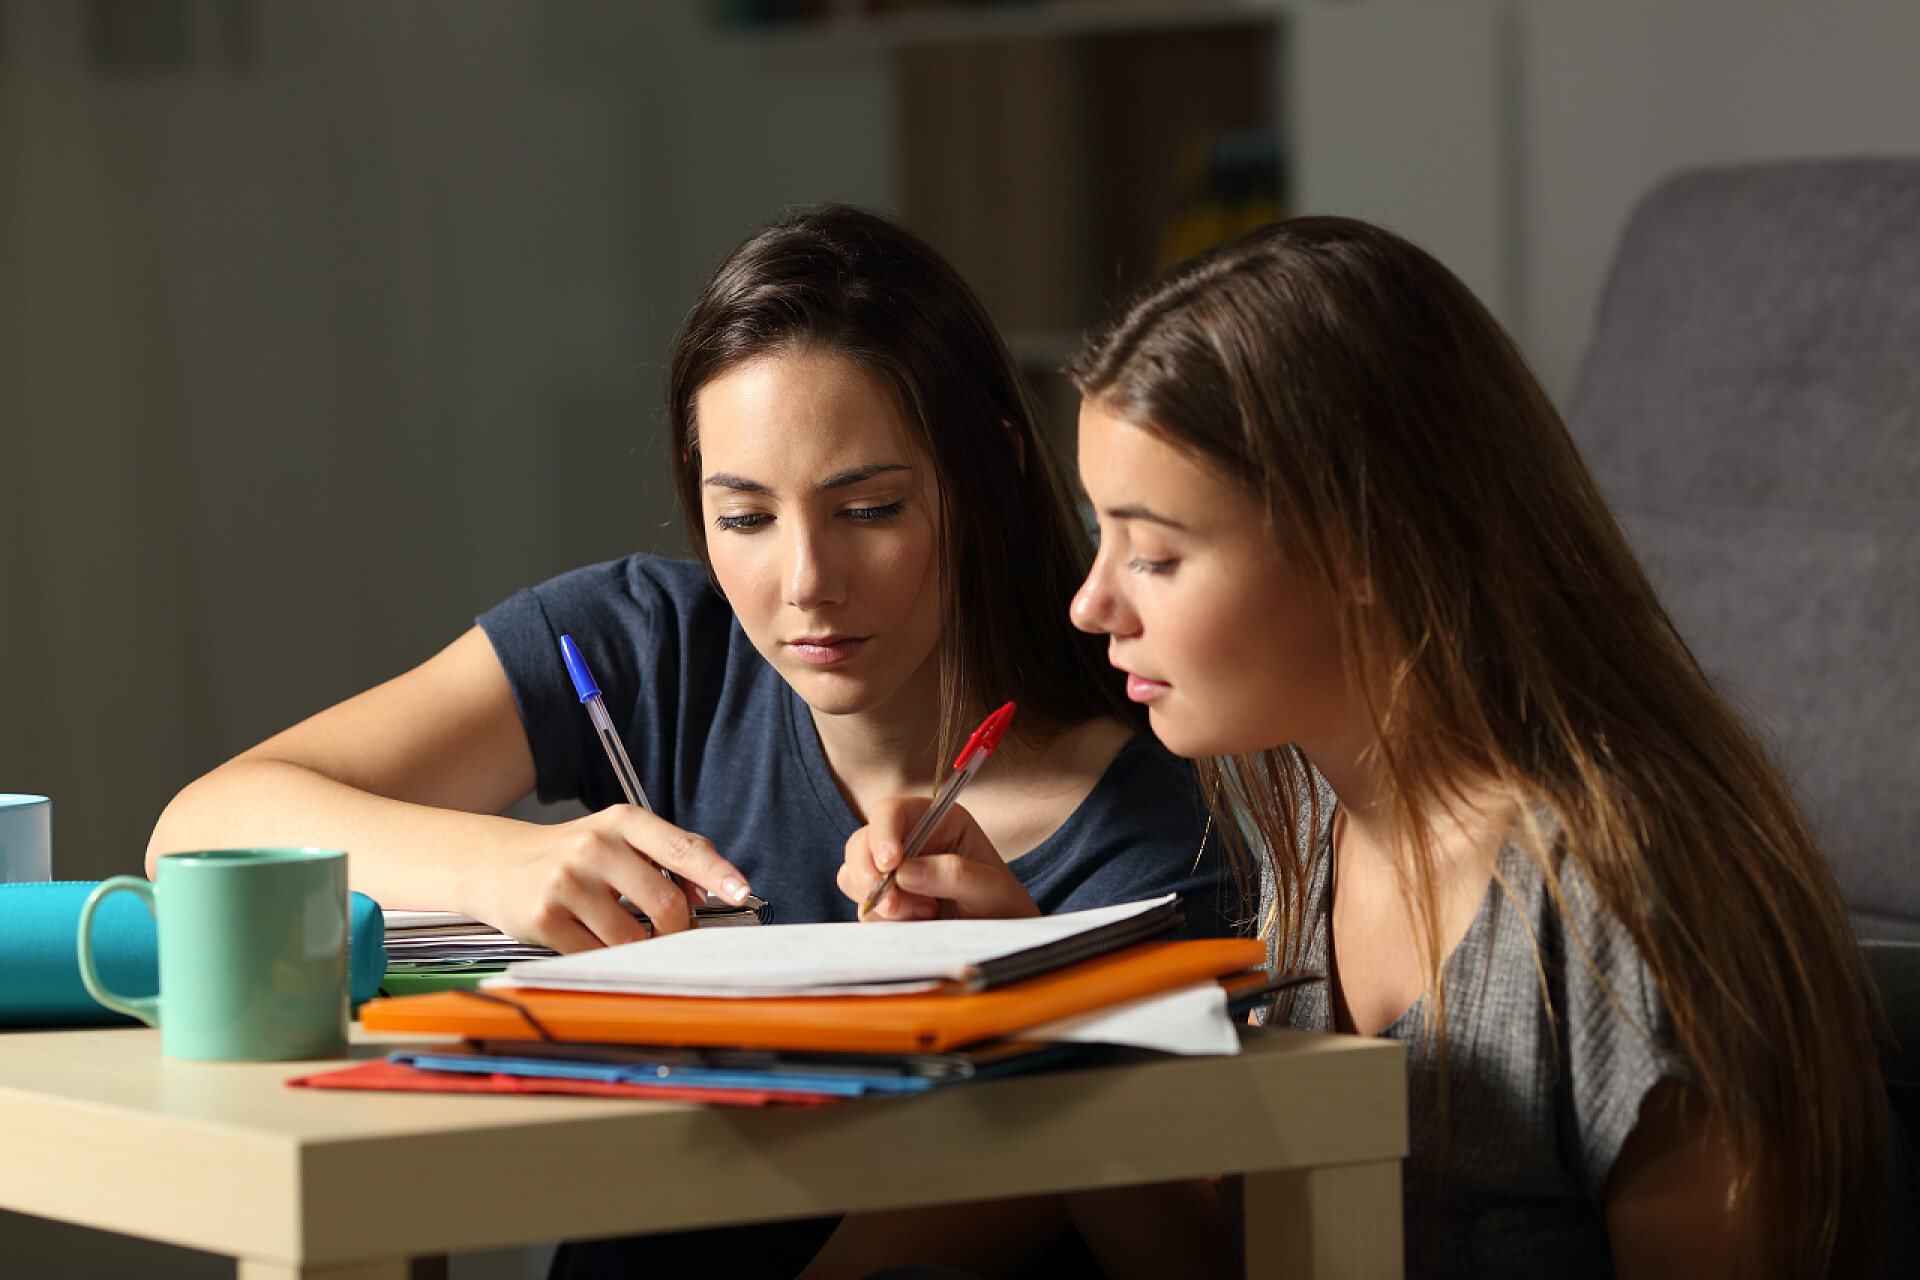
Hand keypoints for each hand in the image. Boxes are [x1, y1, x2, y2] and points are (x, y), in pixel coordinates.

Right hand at [483, 805, 751, 951]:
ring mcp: (567, 882)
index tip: (740, 891)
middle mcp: (594, 845)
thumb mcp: (619, 838)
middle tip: (673, 935)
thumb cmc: (574, 855)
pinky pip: (597, 954)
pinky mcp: (544, 917)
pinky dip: (605, 956)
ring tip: (625, 935)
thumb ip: (668, 856)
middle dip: (677, 930)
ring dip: (641, 948)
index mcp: (623, 821)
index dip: (716, 872)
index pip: (682, 847)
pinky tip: (592, 939)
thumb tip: (707, 894)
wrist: (497, 864)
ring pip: (633, 938)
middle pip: (665, 904)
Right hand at [840, 798, 1038, 921]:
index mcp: (936, 821)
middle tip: (894, 906)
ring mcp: (893, 874)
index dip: (882, 833)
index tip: (890, 864)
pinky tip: (918, 924)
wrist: (1002, 940)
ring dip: (880, 902)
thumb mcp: (992, 889)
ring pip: (853, 876)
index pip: (892, 811)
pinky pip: (864, 908)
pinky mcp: (886, 903)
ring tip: (926, 914)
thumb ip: (955, 874)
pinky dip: (882, 920)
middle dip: (869, 874)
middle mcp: (909, 842)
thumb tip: (906, 873)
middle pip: (860, 843)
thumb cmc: (1003, 907)